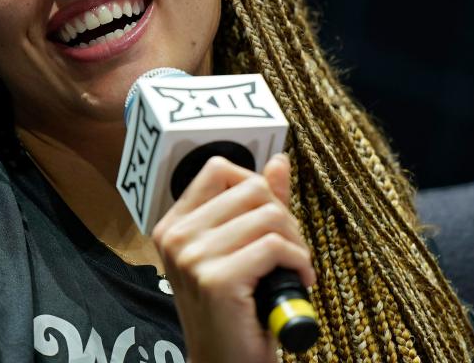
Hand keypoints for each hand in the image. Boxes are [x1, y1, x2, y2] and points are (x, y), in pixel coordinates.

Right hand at [151, 154, 315, 362]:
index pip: (218, 169)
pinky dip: (298, 263)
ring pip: (268, 217)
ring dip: (295, 244)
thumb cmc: (235, 311)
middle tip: (288, 250)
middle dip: (283, 217)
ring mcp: (192, 258)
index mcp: (174, 225)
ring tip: (292, 268)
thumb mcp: (242, 250)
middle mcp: (176, 237)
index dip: (255, 186)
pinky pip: (274, 247)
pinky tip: (297, 282)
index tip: (268, 219)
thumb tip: (278, 161)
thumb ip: (257, 205)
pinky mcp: (216, 280)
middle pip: (250, 189)